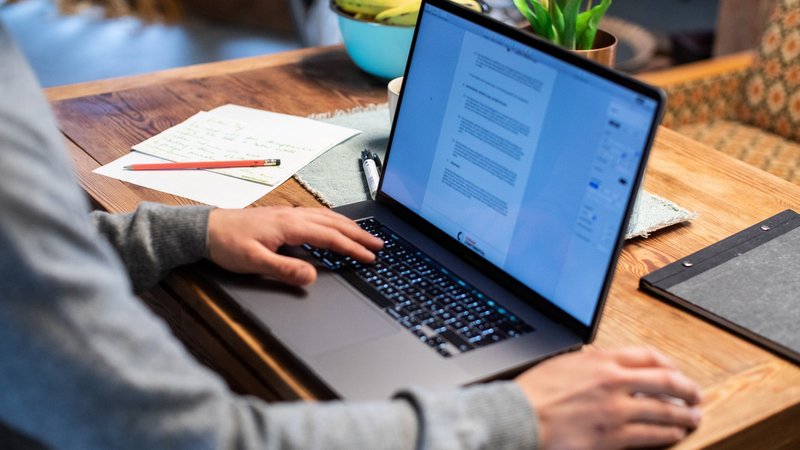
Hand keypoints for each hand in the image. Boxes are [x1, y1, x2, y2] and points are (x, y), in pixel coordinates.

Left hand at [207, 206, 382, 285]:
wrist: (205, 229)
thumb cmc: (227, 244)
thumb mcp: (254, 263)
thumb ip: (285, 269)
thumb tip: (312, 276)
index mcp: (290, 226)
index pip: (330, 237)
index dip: (352, 248)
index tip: (369, 257)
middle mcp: (293, 216)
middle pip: (334, 224)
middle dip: (359, 234)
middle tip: (379, 244)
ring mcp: (288, 213)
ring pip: (327, 216)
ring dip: (348, 226)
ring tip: (365, 235)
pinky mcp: (282, 215)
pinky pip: (317, 215)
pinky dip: (333, 220)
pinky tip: (335, 225)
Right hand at [514, 347, 701, 449]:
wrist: (519, 417)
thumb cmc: (533, 393)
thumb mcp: (563, 364)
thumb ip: (590, 365)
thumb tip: (606, 369)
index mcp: (601, 360)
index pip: (647, 356)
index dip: (668, 364)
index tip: (674, 371)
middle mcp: (614, 381)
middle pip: (666, 381)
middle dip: (687, 389)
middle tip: (695, 395)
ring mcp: (616, 409)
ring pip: (665, 410)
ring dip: (684, 414)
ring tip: (692, 417)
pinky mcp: (615, 436)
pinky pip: (653, 434)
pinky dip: (669, 434)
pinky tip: (675, 434)